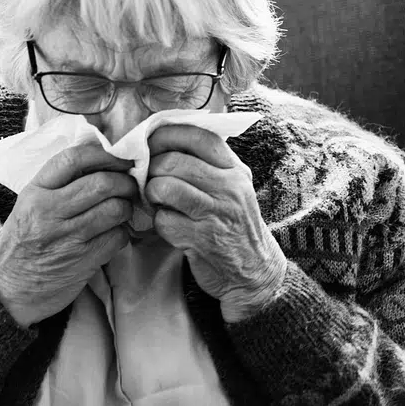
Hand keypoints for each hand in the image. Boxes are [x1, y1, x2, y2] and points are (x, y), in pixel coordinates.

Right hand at [0, 144, 137, 327]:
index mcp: (34, 192)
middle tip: (131, 185)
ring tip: (123, 208)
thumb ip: (59, 183)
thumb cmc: (23, 241)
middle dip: (125, 182)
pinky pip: (117, 237)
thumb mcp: (30, 204)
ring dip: (127, 207)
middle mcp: (48, 212)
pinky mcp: (82, 261)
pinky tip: (116, 232)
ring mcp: (66, 238)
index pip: (73, 159)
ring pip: (115, 209)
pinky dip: (124, 232)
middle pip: (101, 184)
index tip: (120, 157)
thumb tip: (103, 160)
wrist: (7, 289)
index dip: (104, 154)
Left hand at [145, 125, 286, 321]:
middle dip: (151, 169)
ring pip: (164, 187)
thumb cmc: (234, 224)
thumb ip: (208, 164)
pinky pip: (163, 220)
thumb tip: (164, 140)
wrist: (255, 271)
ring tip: (158, 201)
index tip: (151, 142)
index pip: (198, 136)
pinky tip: (170, 226)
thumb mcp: (233, 187)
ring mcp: (217, 213)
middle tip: (149, 180)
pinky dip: (159, 223)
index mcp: (235, 169)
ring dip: (152, 194)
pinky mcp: (202, 239)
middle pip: (173, 161)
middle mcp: (229, 187)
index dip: (167, 134)